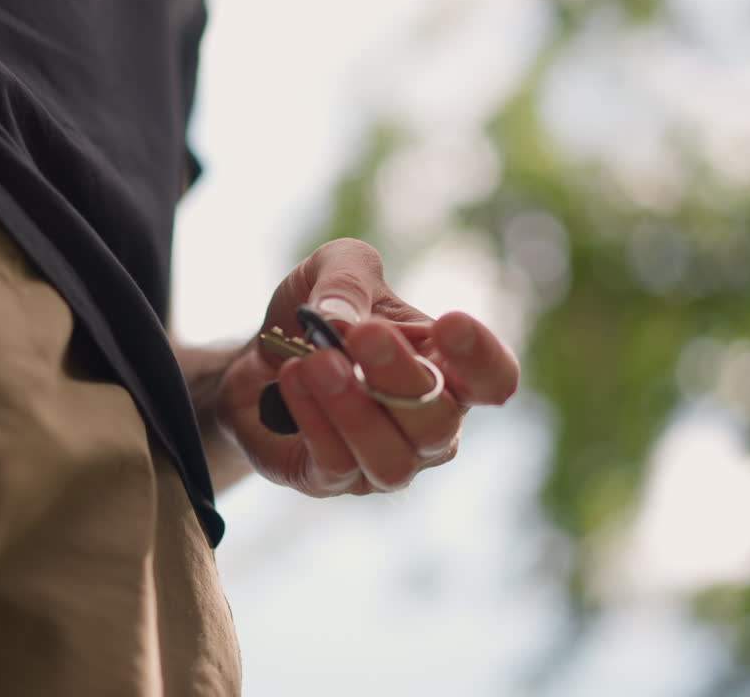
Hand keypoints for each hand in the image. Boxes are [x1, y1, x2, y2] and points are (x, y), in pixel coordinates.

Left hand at [216, 239, 518, 495]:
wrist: (256, 355)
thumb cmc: (317, 313)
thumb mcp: (333, 268)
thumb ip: (347, 280)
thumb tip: (340, 318)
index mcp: (448, 372)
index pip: (493, 380)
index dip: (481, 358)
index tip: (449, 322)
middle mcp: (428, 427)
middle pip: (440, 423)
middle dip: (401, 377)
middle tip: (363, 334)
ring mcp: (384, 461)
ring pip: (393, 461)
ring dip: (355, 410)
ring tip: (318, 362)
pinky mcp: (330, 481)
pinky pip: (335, 465)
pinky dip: (314, 421)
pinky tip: (293, 378)